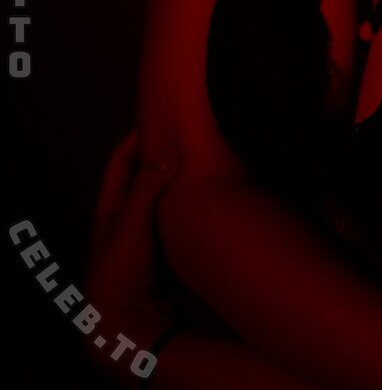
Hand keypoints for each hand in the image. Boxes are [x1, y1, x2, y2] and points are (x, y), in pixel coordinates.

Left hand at [84, 130, 181, 379]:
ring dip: (178, 179)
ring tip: (201, 160)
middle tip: (186, 134)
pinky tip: (208, 199)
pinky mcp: (165, 251)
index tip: (161, 117)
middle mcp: (127, 218)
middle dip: (162, 153)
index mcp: (109, 208)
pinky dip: (190, 204)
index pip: (120, 160)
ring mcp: (146, 234)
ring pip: (163, 196)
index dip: (137, 135)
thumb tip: (169, 151)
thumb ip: (147, 189)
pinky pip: (178, 218)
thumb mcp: (130, 229)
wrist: (128, 329)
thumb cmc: (118, 280)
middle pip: (143, 175)